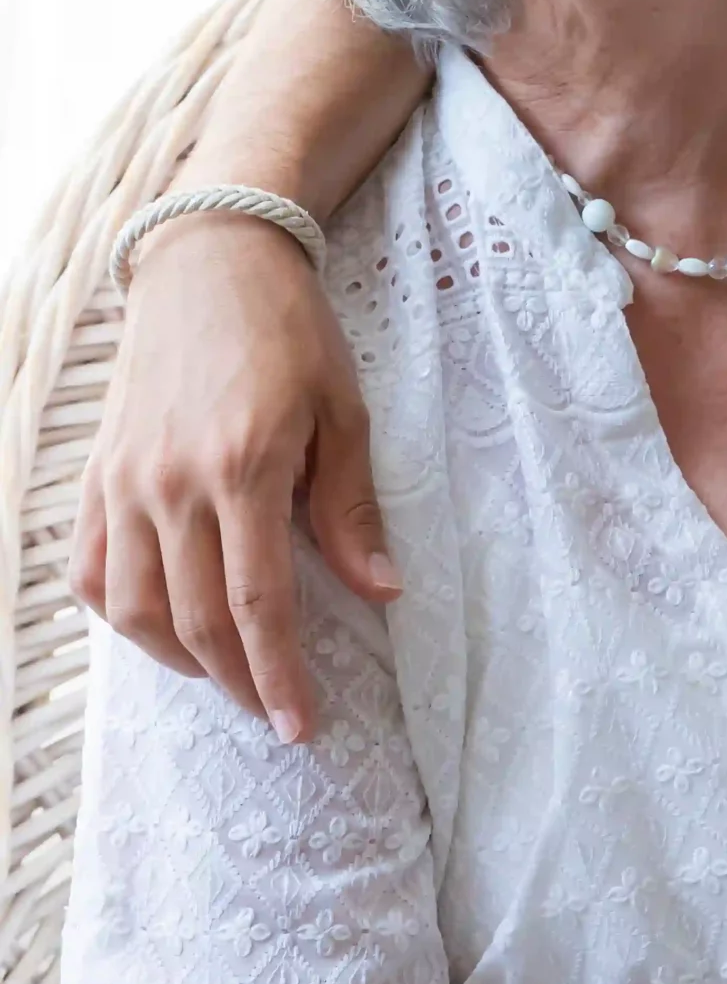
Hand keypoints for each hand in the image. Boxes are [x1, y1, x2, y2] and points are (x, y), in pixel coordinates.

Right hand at [70, 214, 396, 739]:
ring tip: (228, 673)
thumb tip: (379, 591)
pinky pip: (90, 570)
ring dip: (180, 660)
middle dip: (241, 683)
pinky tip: (160, 625)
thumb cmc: (289, 329)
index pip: (257, 605)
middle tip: (277, 713)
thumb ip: (351, 507)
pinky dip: (121, 614)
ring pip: (133, 609)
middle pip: (197, 620)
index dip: (280, 676)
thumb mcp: (342, 409)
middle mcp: (171, 483)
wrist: (211, 258)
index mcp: (243, 467)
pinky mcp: (96, 473)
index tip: (303, 724)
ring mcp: (123, 480)